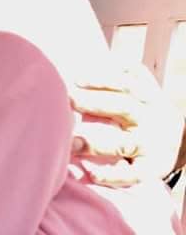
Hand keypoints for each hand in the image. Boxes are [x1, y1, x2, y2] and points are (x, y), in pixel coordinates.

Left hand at [69, 63, 183, 186]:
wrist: (181, 142)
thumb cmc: (143, 111)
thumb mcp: (140, 90)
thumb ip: (119, 76)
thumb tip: (84, 65)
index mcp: (149, 97)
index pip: (126, 83)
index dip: (101, 80)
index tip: (77, 79)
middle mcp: (152, 119)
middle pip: (123, 107)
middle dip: (93, 103)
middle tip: (67, 101)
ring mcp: (153, 145)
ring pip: (124, 143)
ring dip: (95, 144)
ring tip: (70, 144)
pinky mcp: (152, 169)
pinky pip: (133, 175)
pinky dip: (113, 176)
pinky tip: (92, 175)